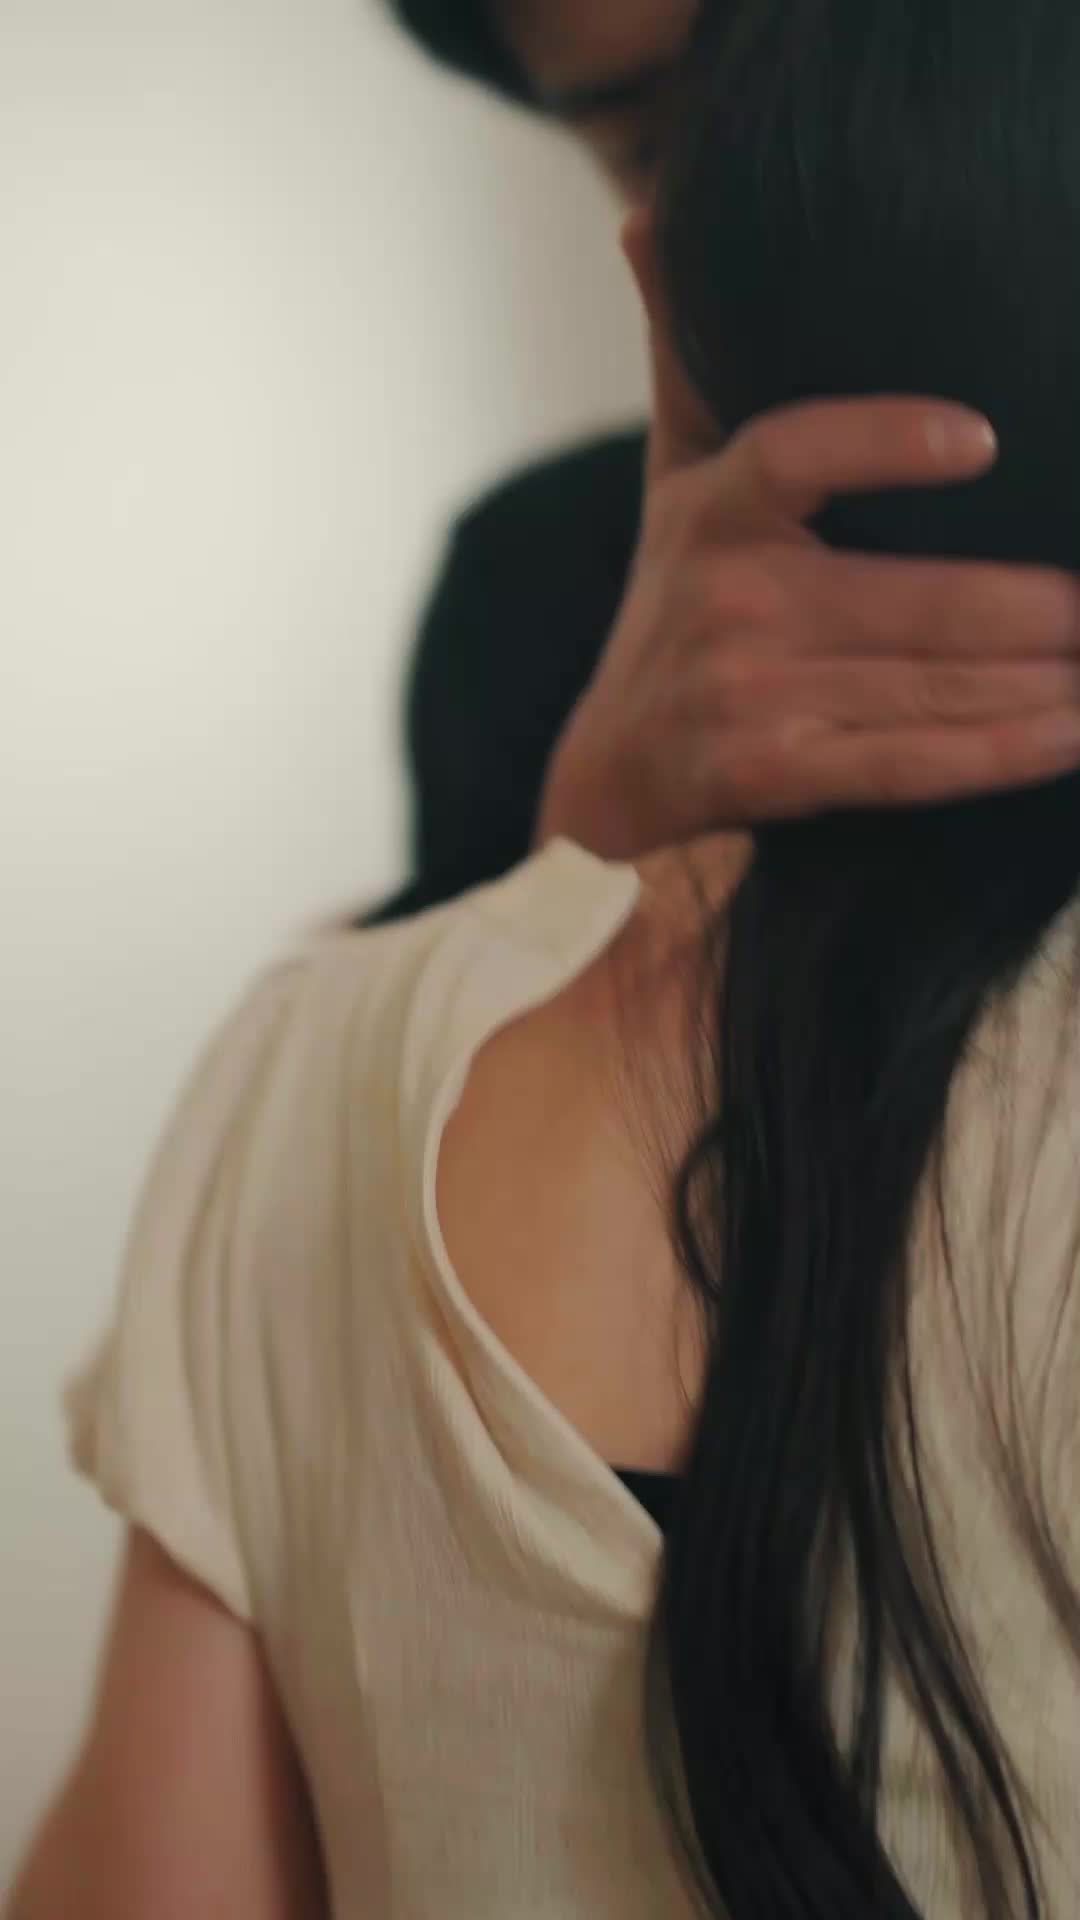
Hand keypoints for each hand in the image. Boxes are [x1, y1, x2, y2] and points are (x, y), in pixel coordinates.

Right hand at [537, 221, 1079, 859]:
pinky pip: (908, 766)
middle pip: (914, 600)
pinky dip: (1001, 753)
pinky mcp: (774, 776)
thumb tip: (647, 217)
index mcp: (714, 513)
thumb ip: (685, 360)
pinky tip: (1075, 733)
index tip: (983, 439)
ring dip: (1047, 678)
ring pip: (930, 685)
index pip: (792, 455)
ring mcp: (751, 699)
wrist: (608, 774)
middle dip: (1041, 606)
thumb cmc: (672, 606)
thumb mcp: (671, 479)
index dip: (881, 442)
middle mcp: (730, 604)